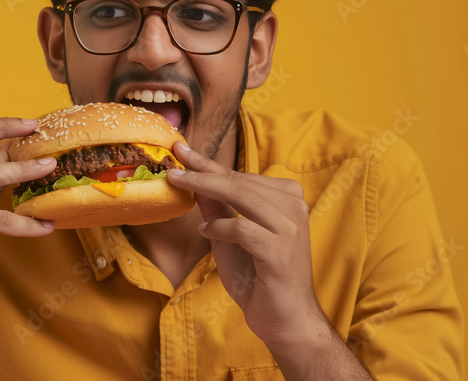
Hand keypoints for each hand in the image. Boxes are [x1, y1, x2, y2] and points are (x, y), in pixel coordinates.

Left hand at [166, 141, 324, 347]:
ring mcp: (290, 228)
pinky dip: (219, 227)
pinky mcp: (280, 251)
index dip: (209, 163)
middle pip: (240, 182)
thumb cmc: (259, 278)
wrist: (284, 320)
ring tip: (178, 183)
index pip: (241, 176)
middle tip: (174, 160)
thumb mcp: (230, 238)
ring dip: (205, 188)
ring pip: (243, 196)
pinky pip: (242, 229)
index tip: (182, 148)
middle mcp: (293, 208)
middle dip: (203, 170)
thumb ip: (217, 209)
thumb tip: (193, 181)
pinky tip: (205, 231)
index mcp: (286, 199)